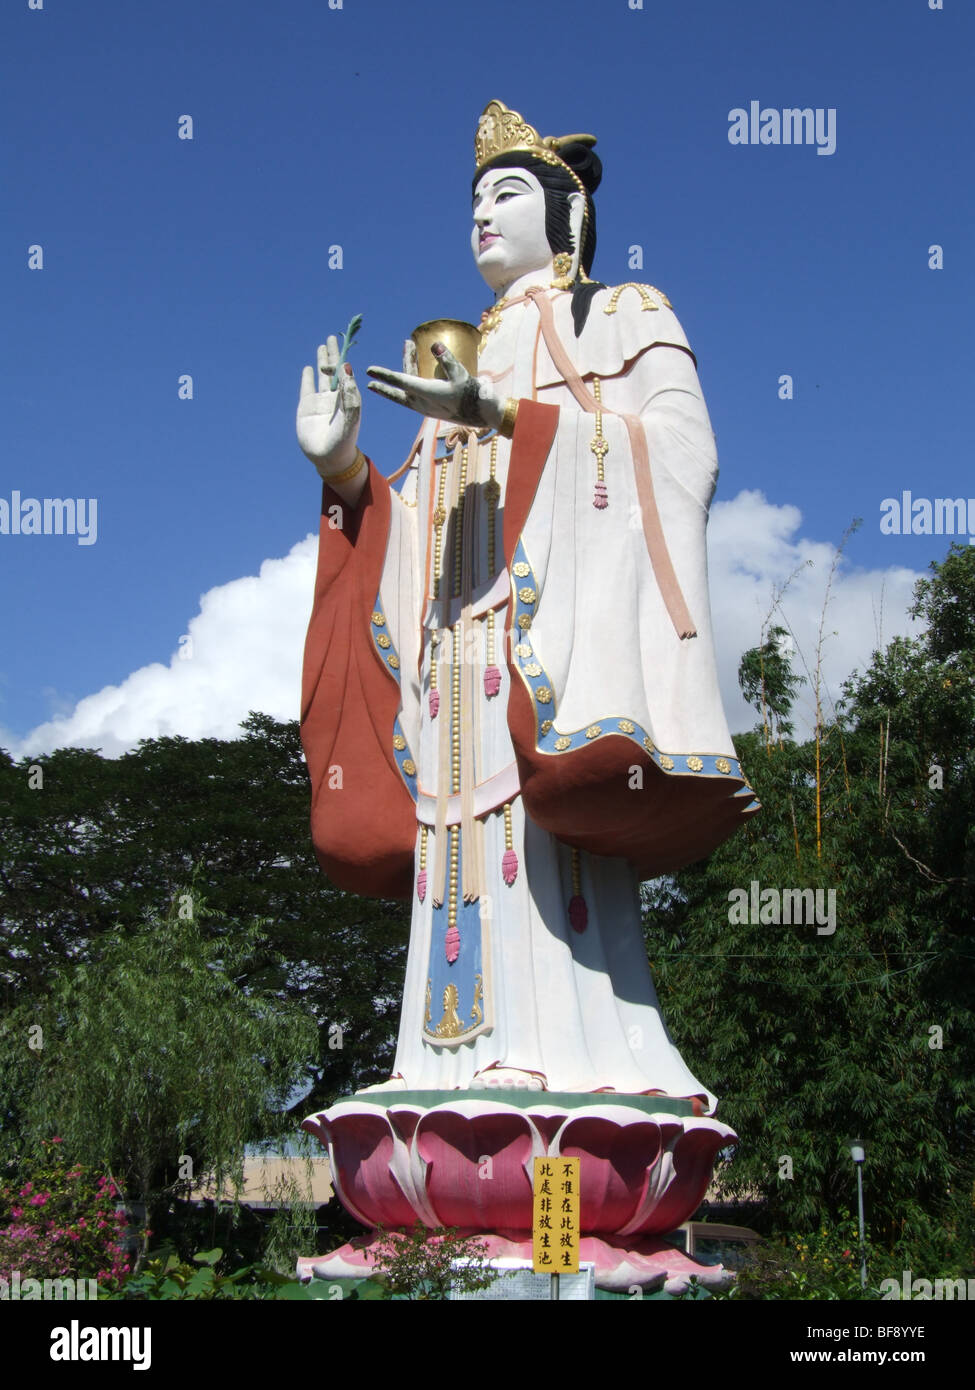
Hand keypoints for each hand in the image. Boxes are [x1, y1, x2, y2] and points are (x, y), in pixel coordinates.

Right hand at [297, 336, 361, 477]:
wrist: (329, 458)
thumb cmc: (344, 440)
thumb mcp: (351, 416)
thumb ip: (350, 393)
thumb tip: (346, 367)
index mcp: (348, 397)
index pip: (346, 373)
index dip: (344, 358)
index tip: (343, 345)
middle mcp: (335, 397)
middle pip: (334, 370)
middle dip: (334, 354)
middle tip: (333, 337)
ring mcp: (321, 401)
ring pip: (322, 376)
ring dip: (322, 361)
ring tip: (322, 346)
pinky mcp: (307, 407)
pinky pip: (307, 388)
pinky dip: (308, 377)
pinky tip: (309, 368)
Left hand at [366, 342, 503, 429]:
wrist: (481, 414)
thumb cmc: (472, 393)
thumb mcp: (461, 374)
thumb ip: (447, 359)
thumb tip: (434, 344)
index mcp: (427, 393)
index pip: (400, 381)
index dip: (384, 375)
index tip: (369, 371)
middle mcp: (422, 402)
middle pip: (400, 385)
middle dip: (393, 372)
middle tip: (384, 362)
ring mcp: (424, 408)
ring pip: (404, 392)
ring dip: (397, 379)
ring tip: (397, 359)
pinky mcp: (428, 409)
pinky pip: (410, 397)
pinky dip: (405, 386)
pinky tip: (405, 380)